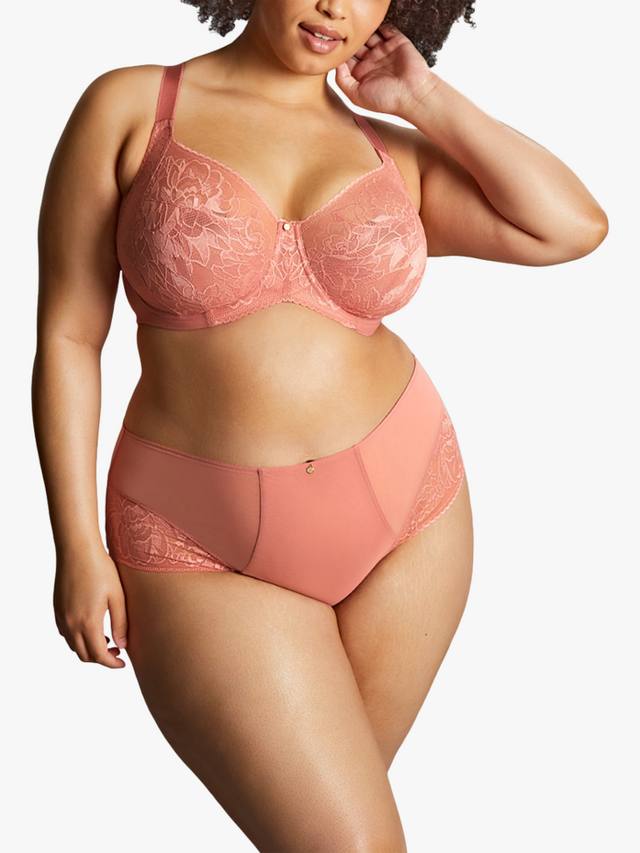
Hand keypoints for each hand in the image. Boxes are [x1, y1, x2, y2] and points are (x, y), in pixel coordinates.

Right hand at [54, 544, 127, 667]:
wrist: (78, 550)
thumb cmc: (101, 569)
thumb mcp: (118, 597)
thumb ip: (121, 623)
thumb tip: (122, 645)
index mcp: (88, 622)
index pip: (99, 655)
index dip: (111, 663)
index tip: (122, 663)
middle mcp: (71, 623)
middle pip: (84, 655)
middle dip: (101, 658)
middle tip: (117, 651)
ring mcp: (62, 617)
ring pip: (73, 645)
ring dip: (88, 648)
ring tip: (107, 638)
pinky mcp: (57, 609)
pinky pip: (66, 633)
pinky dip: (77, 638)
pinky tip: (90, 627)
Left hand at [335, 21, 440, 117]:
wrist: (413, 93)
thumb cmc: (386, 99)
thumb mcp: (356, 96)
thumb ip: (342, 81)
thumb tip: (335, 63)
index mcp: (362, 75)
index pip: (347, 59)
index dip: (340, 52)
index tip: (334, 47)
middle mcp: (372, 62)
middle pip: (356, 45)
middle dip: (350, 39)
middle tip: (344, 34)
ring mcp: (384, 51)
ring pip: (369, 35)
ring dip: (363, 31)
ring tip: (357, 28)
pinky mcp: (397, 42)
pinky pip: (386, 29)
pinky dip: (380, 25)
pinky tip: (373, 26)